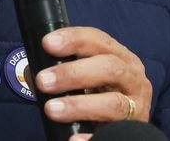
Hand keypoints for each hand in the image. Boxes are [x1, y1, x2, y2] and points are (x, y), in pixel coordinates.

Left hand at [34, 26, 152, 139]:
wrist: (121, 123)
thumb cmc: (99, 93)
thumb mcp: (85, 76)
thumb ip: (61, 70)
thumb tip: (32, 72)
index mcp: (121, 57)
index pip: (99, 40)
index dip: (74, 39)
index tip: (47, 43)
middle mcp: (133, 78)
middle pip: (109, 68)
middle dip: (73, 73)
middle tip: (43, 81)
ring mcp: (137, 106)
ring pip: (113, 103)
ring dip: (79, 105)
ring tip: (51, 109)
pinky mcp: (133, 130)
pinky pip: (114, 134)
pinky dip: (92, 137)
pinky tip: (73, 139)